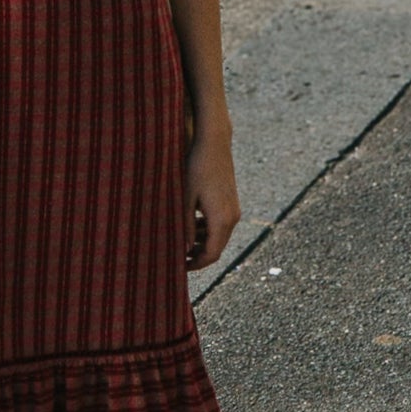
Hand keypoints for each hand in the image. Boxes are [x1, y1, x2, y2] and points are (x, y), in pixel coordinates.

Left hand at [183, 121, 240, 271]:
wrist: (213, 144)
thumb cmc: (195, 168)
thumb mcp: (185, 199)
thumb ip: (185, 226)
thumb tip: (184, 250)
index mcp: (221, 220)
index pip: (211, 254)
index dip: (195, 264)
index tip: (179, 267)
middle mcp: (232, 217)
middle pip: (216, 249)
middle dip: (198, 256)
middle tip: (176, 258)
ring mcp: (233, 210)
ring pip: (218, 237)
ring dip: (201, 243)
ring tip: (180, 242)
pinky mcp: (231, 202)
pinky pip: (220, 225)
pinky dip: (206, 230)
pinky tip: (189, 225)